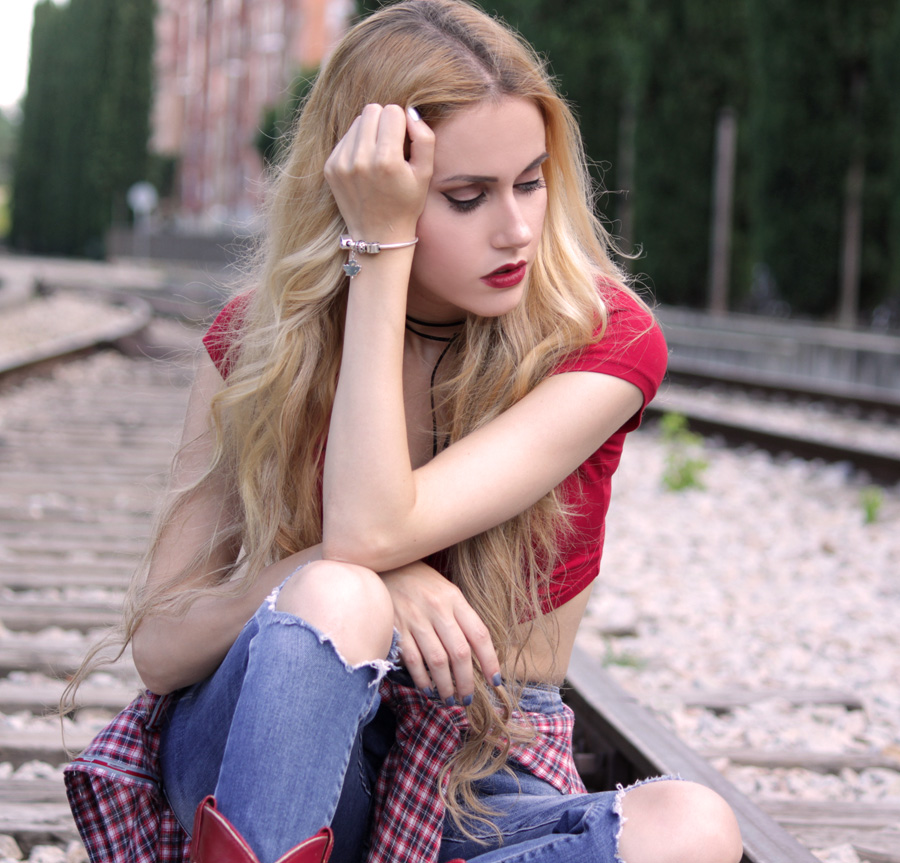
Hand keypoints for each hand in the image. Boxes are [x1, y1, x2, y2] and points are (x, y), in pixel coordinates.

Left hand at [324, 104, 434, 242]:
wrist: (379, 235)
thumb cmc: (406, 203)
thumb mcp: (425, 173)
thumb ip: (424, 138)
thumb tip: (410, 112)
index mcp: (387, 161)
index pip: (392, 111)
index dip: (401, 124)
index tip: (403, 143)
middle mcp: (361, 160)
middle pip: (372, 110)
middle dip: (383, 122)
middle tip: (390, 145)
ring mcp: (342, 164)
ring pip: (357, 122)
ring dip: (369, 132)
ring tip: (377, 156)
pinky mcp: (330, 167)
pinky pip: (345, 138)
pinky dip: (356, 145)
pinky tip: (364, 165)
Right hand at [382, 560, 500, 705]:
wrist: (383, 567)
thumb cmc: (419, 581)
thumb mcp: (445, 590)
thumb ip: (460, 616)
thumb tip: (477, 651)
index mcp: (454, 598)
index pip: (479, 634)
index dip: (490, 661)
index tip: (495, 681)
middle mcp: (437, 609)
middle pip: (460, 653)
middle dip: (466, 681)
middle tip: (468, 697)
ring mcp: (415, 619)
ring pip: (437, 662)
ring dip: (446, 686)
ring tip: (449, 698)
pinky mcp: (396, 628)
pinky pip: (413, 661)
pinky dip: (422, 679)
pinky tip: (428, 688)